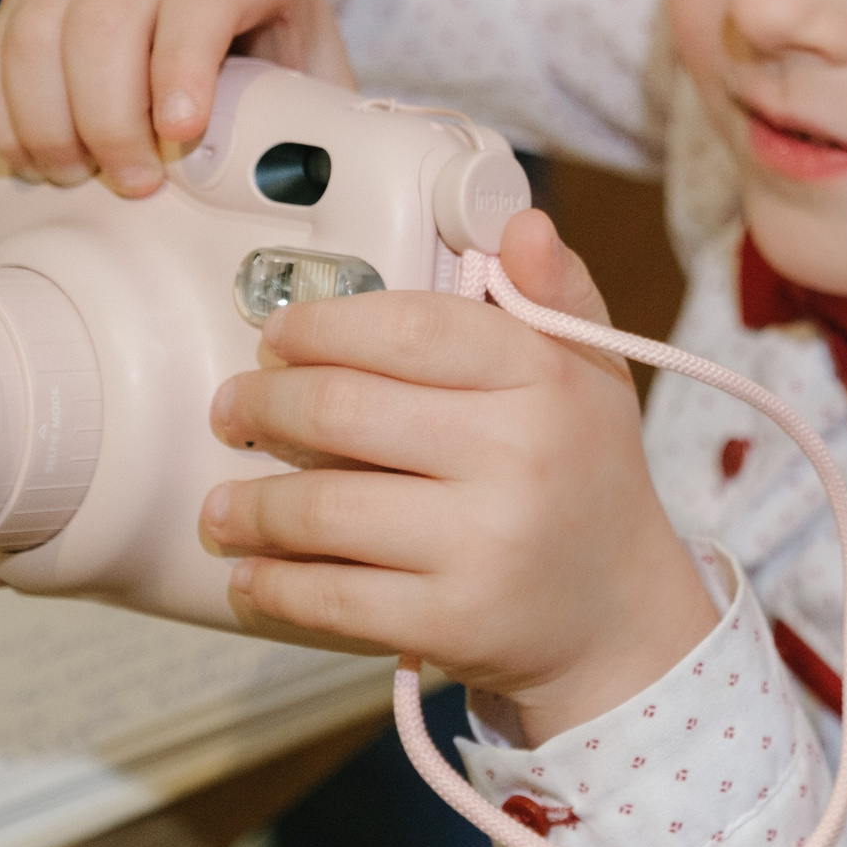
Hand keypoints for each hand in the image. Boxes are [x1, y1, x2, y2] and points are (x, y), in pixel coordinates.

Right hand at [0, 0, 350, 194]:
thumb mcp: (310, 47)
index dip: (185, 63)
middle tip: (132, 181)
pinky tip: (27, 155)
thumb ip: (316, 107)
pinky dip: (1, 109)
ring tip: (76, 176)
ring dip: (48, 118)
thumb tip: (313, 183)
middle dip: (110, 116)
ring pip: (39, 30)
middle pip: (107, 18)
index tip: (179, 131)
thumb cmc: (265, 17)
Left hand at [202, 211, 720, 743]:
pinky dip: (275, 584)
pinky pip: (332, 599)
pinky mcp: (452, 623)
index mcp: (543, 378)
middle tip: (235, 408)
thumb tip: (523, 223)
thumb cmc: (585, 472)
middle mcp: (517, 455)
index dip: (323, 325)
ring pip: (321, 508)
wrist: (621, 614)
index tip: (279, 333)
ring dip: (250, 504)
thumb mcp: (590, 368)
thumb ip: (553, 289)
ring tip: (225, 502)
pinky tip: (253, 571)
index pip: (407, 327)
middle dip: (264, 405)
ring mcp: (483, 544)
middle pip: (342, 411)